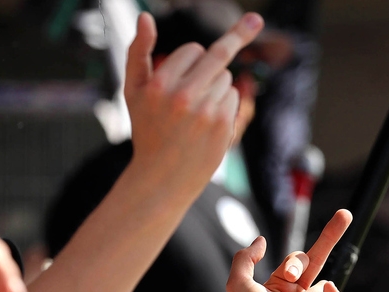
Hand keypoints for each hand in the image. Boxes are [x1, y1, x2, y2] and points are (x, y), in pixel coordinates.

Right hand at [124, 11, 262, 202]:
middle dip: (232, 44)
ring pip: (227, 79)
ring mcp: (206, 112)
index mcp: (159, 85)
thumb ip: (137, 52)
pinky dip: (225, 104)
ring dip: (218, 87)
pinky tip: (208, 122)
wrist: (163, 177)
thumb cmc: (148, 130)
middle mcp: (183, 97)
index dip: (192, 59)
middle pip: (218, 57)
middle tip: (256, 19)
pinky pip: (234, 98)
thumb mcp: (133, 91)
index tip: (188, 69)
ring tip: (198, 111)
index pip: (193, 50)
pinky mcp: (223, 126)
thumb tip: (145, 16)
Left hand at [226, 210, 351, 291]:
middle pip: (318, 258)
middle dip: (331, 236)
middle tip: (346, 214)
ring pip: (321, 286)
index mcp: (280, 286)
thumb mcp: (239, 282)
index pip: (297, 260)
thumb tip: (261, 239)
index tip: (289, 275)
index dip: (295, 263)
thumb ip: (245, 258)